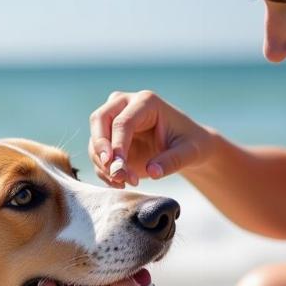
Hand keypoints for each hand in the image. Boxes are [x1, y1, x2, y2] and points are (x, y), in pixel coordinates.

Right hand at [89, 90, 212, 186]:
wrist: (185, 148)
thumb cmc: (190, 144)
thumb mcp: (189, 153)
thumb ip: (172, 161)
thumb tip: (153, 172)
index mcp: (146, 102)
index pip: (122, 121)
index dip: (117, 145)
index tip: (119, 168)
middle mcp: (126, 104)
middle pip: (99, 119)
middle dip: (100, 147)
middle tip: (111, 170)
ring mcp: (114, 118)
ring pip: (95, 138)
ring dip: (103, 164)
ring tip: (124, 182)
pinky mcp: (110, 136)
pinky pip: (97, 153)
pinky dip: (103, 170)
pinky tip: (120, 183)